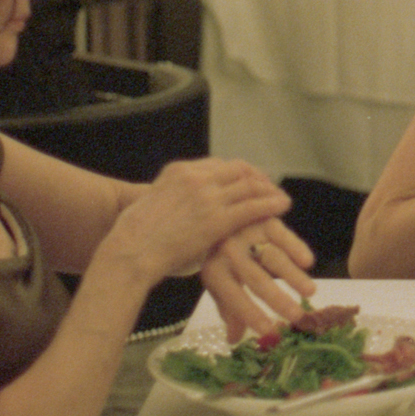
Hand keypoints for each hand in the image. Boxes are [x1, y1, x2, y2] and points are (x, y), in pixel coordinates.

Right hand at [96, 161, 310, 337]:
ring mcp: (208, 197)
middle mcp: (196, 178)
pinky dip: (271, 204)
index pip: (220, 164)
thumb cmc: (135, 236)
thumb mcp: (151, 201)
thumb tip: (179, 204)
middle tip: (269, 188)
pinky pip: (252, 206)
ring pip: (249, 186)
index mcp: (179, 171)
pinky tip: (282, 206)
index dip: (239, 172)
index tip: (249, 179)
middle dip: (258, 178)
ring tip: (280, 198)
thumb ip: (171, 196)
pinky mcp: (217, 219)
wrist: (132, 251)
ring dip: (269, 190)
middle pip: (238, 170)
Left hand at [201, 216, 317, 340]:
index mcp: (214, 271)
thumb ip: (230, 310)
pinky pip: (282, 235)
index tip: (271, 331)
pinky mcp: (264, 220)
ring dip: (293, 276)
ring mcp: (247, 233)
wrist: (222, 220)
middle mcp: (228, 252)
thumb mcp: (221, 285)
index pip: (233, 297)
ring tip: (310, 293)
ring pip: (272, 257)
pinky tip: (308, 263)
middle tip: (297, 316)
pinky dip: (296, 248)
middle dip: (277, 299)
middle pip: (255, 279)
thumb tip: (234, 340)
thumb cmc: (225, 261)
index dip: (251, 314)